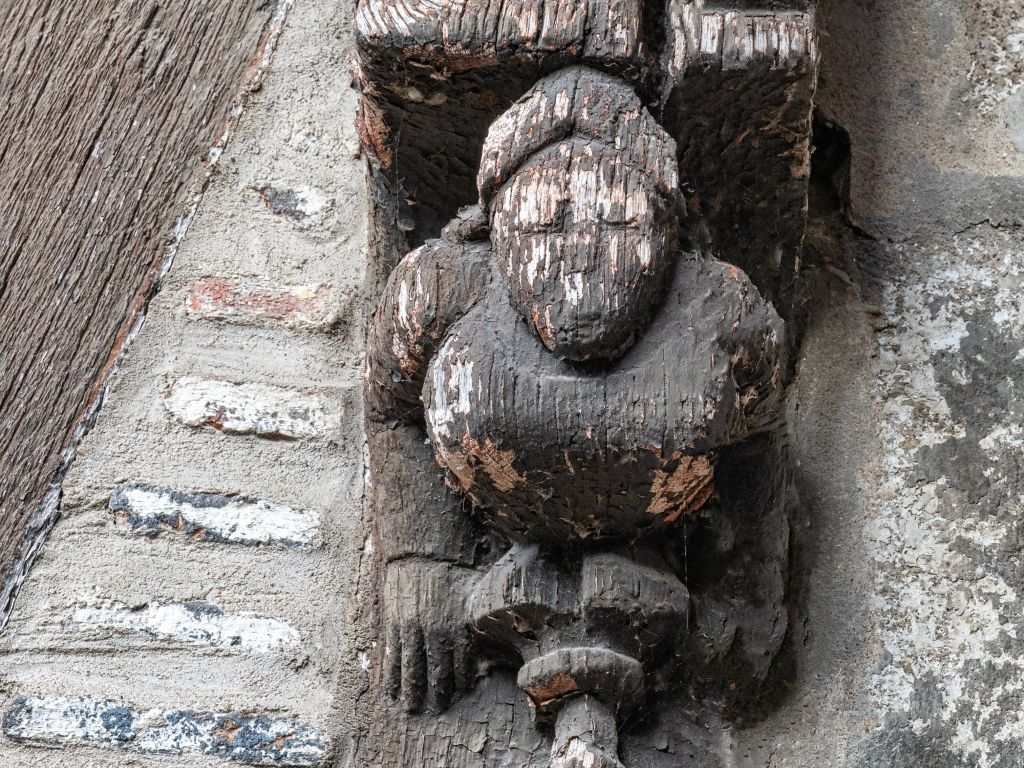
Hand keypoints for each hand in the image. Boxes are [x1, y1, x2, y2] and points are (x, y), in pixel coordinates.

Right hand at [383, 559, 475, 712]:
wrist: (418, 554)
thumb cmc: (448, 572)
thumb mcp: (469, 594)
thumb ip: (474, 619)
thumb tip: (490, 634)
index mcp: (456, 626)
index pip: (460, 664)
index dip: (459, 681)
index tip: (458, 694)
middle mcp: (434, 632)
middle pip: (435, 672)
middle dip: (436, 693)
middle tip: (436, 709)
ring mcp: (411, 631)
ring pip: (412, 669)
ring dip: (412, 692)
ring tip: (411, 709)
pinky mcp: (394, 626)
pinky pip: (392, 658)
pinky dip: (392, 677)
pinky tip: (391, 691)